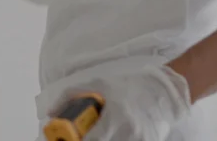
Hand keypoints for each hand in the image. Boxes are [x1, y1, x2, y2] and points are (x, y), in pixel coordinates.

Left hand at [53, 65, 191, 140]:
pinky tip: (111, 134)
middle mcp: (129, 135)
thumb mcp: (98, 82)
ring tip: (98, 132)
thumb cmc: (132, 83)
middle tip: (79, 136)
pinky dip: (114, 140)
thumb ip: (70, 95)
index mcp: (115, 118)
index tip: (63, 140)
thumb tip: (51, 112)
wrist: (165, 90)